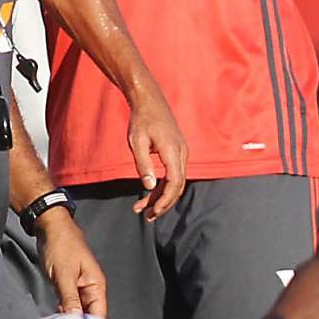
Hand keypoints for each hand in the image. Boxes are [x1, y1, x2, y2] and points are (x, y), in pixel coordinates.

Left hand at [38, 212, 108, 315]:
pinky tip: (56, 316)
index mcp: (96, 285)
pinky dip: (63, 311)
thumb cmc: (62, 245)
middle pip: (89, 315)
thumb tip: (76, 318)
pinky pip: (69, 305)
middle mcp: (90, 289)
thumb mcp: (64, 274)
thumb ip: (70, 298)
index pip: (99, 314)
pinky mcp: (68, 288)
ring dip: (70, 318)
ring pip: (78, 311)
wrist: (51, 229)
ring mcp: (79, 289)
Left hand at [125, 87, 188, 220]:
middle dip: (164, 203)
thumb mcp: (136, 142)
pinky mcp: (176, 153)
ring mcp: (181, 153)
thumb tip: (149, 187)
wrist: (150, 101)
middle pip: (178, 186)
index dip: (166, 199)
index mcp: (172, 150)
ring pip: (176, 182)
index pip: (175, 182)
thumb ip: (142, 164)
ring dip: (162, 197)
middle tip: (148, 217)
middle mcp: (181, 153)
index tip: (154, 211)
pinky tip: (149, 194)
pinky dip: (163, 187)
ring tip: (144, 210)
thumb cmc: (141, 119)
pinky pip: (173, 175)